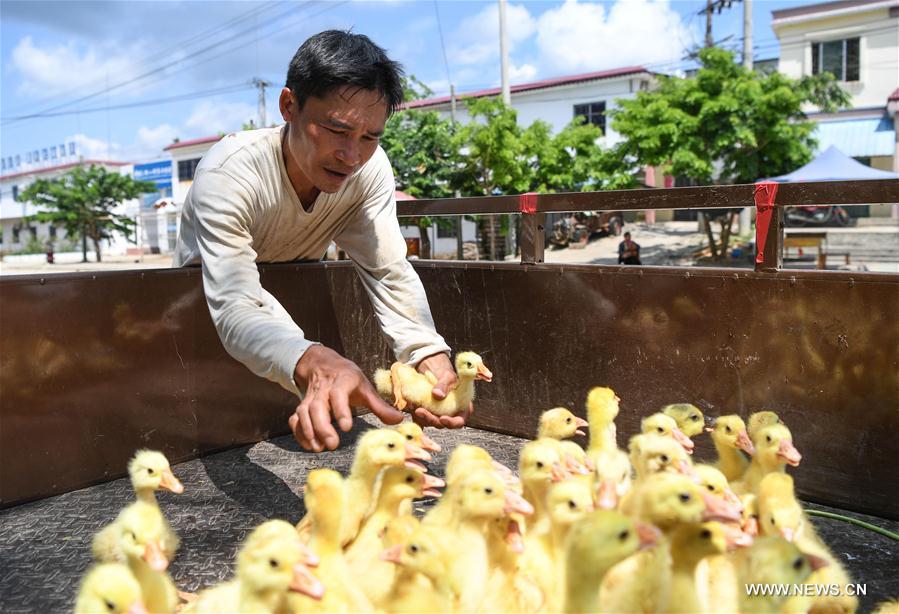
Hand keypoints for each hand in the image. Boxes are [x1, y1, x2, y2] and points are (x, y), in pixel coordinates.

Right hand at [289, 345, 404, 451]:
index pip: (338, 394)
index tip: (347, 428)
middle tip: (333, 444)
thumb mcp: (365, 387)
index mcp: (342, 381)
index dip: (341, 410)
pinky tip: (309, 445)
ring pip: (304, 412)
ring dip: (309, 431)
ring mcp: (310, 397)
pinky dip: (299, 432)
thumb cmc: (348, 378)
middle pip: (317, 406)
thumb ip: (380, 406)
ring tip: (319, 448)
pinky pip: (296, 419)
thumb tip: (399, 420)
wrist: (323, 364)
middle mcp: (323, 389)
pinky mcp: (302, 405)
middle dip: (323, 427)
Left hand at [410, 353, 469, 428]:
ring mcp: (436, 416)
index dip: (452, 423)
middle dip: (430, 419)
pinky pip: (420, 420)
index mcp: (461, 409)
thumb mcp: (448, 377)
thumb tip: (437, 395)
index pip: (459, 422)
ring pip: (428, 422)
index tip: (443, 418)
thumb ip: (444, 385)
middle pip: (441, 424)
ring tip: (413, 405)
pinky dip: (415, 416)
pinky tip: (410, 408)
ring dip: (420, 417)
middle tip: (420, 411)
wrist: (434, 373)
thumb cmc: (446, 375)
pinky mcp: (426, 414)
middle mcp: (449, 415)